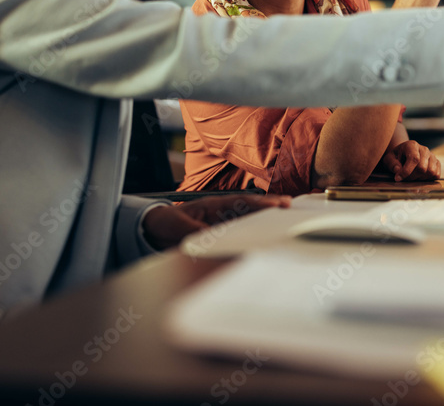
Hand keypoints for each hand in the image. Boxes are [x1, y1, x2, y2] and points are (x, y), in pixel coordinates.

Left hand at [142, 194, 290, 250]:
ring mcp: (221, 222)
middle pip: (249, 208)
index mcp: (212, 205)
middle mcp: (221, 211)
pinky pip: (239, 234)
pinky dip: (251, 236)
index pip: (241, 202)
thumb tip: (210, 237)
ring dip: (264, 221)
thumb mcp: (176, 225)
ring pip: (247, 220)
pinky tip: (263, 241)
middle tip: (289, 206)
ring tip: (284, 222)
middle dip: (269, 207)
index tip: (276, 204)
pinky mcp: (219, 234)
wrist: (153, 228)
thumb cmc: (165, 222)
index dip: (259, 202)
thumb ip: (192, 231)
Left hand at [380, 140, 440, 181]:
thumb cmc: (396, 157)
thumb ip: (391, 163)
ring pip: (430, 172)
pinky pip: (436, 175)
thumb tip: (398, 170)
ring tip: (412, 177)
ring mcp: (432, 156)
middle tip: (404, 179)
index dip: (406, 171)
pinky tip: (419, 177)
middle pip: (422, 168)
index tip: (398, 178)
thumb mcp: (389, 159)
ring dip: (420, 179)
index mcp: (412, 145)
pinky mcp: (437, 163)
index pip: (414, 159)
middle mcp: (424, 149)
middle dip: (411, 177)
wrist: (404, 155)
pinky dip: (428, 179)